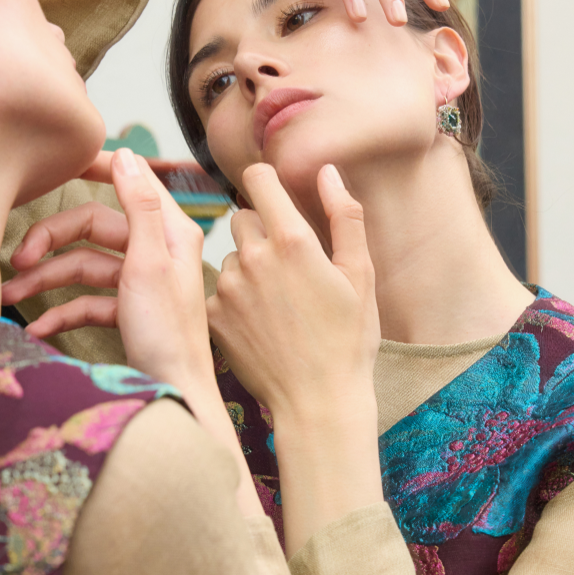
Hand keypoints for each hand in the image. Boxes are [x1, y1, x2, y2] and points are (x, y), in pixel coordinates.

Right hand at [3, 150, 213, 389]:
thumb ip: (138, 207)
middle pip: (94, 228)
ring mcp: (141, 282)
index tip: (56, 164)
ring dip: (47, 280)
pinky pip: (88, 302)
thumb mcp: (150, 263)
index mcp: (170, 232)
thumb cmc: (169, 334)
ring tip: (11, 296)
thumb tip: (124, 154)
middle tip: (18, 260)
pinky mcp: (129, 311)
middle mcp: (157, 250)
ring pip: (84, 266)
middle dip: (52, 242)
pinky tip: (38, 327)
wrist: (175, 394)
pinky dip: (62, 312)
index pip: (129, 184)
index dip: (95, 170)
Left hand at [207, 162, 382, 554]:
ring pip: (230, 255)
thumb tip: (327, 172)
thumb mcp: (361, 275)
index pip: (258, 179)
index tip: (275, 194)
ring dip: (247, 265)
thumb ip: (345, 216)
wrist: (318, 402)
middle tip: (287, 263)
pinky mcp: (212, 315)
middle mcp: (253, 257)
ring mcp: (228, 287)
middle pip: (242, 217)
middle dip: (261, 229)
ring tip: (276, 301)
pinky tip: (259, 322)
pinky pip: (218, 289)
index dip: (267, 181)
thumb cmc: (349, 340)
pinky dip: (234, 298)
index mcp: (293, 240)